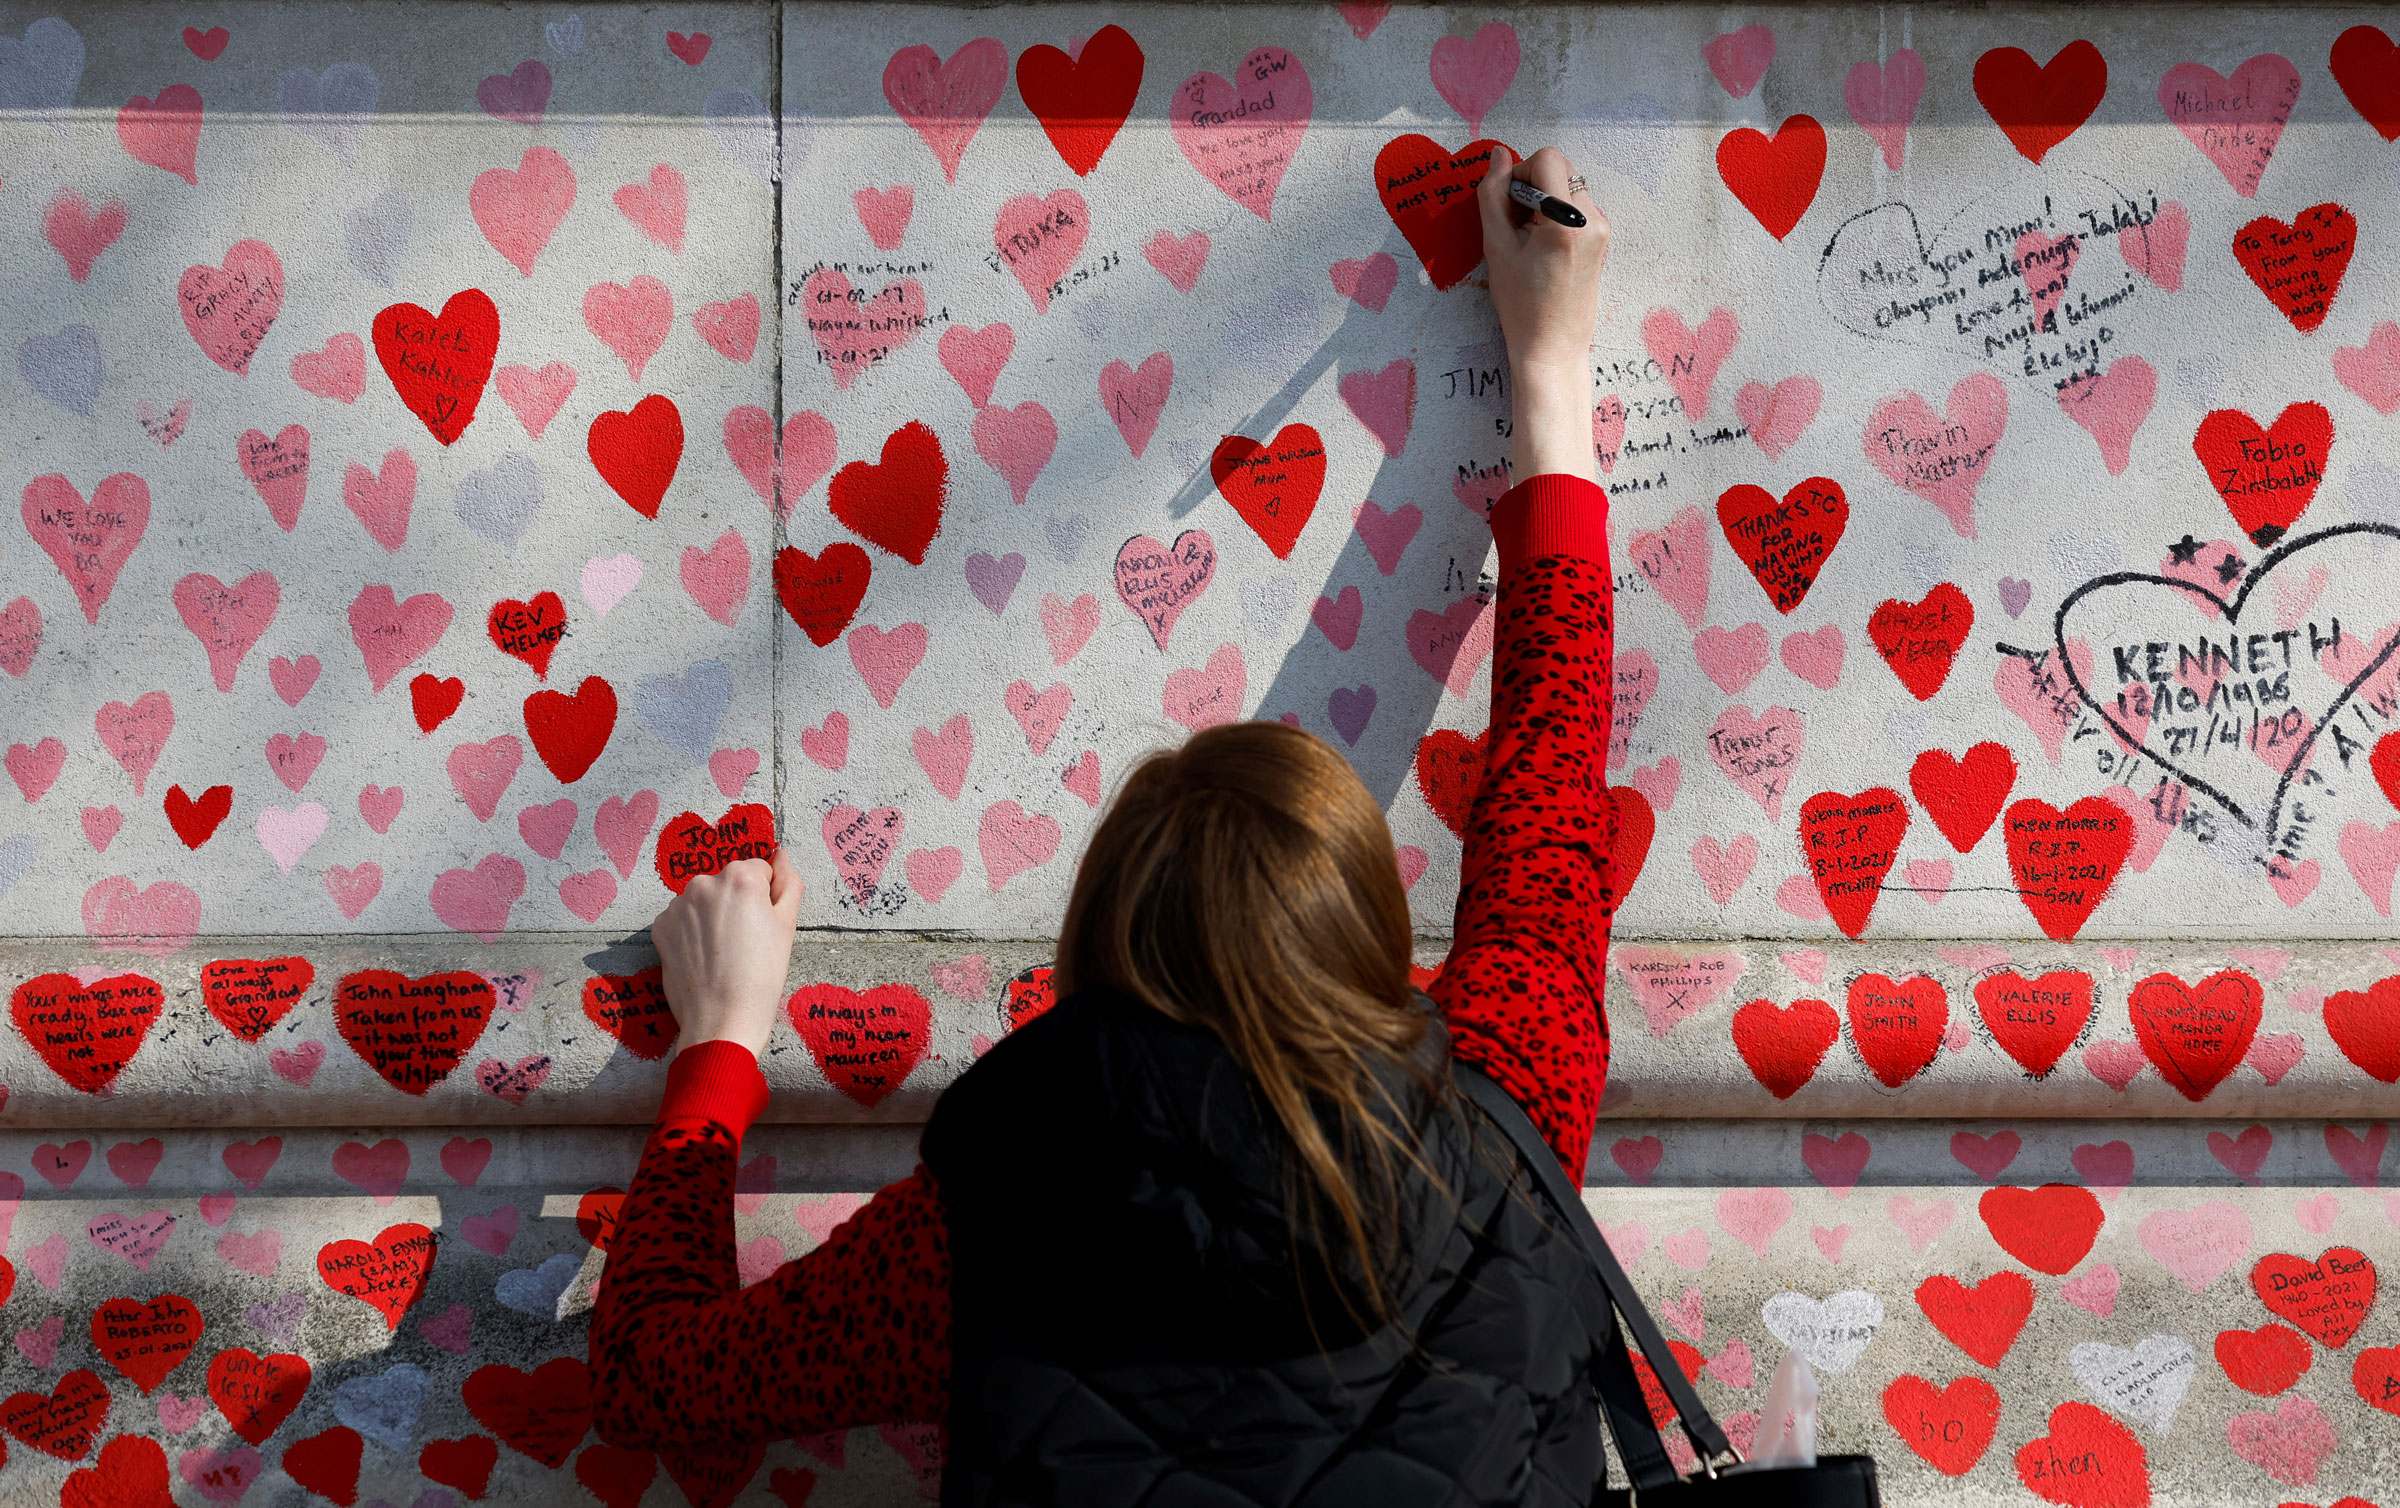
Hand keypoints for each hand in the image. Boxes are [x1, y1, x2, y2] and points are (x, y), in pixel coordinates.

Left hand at [651, 849, 801, 1058]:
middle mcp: (704, 882)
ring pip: (704, 901)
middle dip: (737, 905)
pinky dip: (691, 933)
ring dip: (712, 917)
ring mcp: (678, 905)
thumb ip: (788, 882)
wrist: (722, 1018)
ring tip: (723, 953)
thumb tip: (781, 855)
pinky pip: (682, 920)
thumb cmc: (761, 975)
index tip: (763, 927)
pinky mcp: (660, 927)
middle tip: (745, 943)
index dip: (766, 900)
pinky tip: (703, 957)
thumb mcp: (787, 926)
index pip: (759, 872)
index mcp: (740, 877)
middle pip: (729, 884)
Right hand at [1478, 145, 1609, 482]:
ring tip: (1527, 240)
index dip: (1520, 173)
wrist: (1552, 349)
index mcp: (1567, 220)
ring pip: (1568, 187)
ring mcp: (1602, 229)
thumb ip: (1493, 197)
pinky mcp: (1603, 239)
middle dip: (1533, 187)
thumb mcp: (1497, 248)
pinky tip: (1542, 248)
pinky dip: (1556, 216)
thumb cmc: (1520, 305)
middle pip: (1560, 169)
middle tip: (1514, 225)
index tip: (1508, 203)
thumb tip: (1498, 157)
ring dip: (1543, 202)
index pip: (1548, 159)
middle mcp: (1593, 219)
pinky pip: (1577, 207)